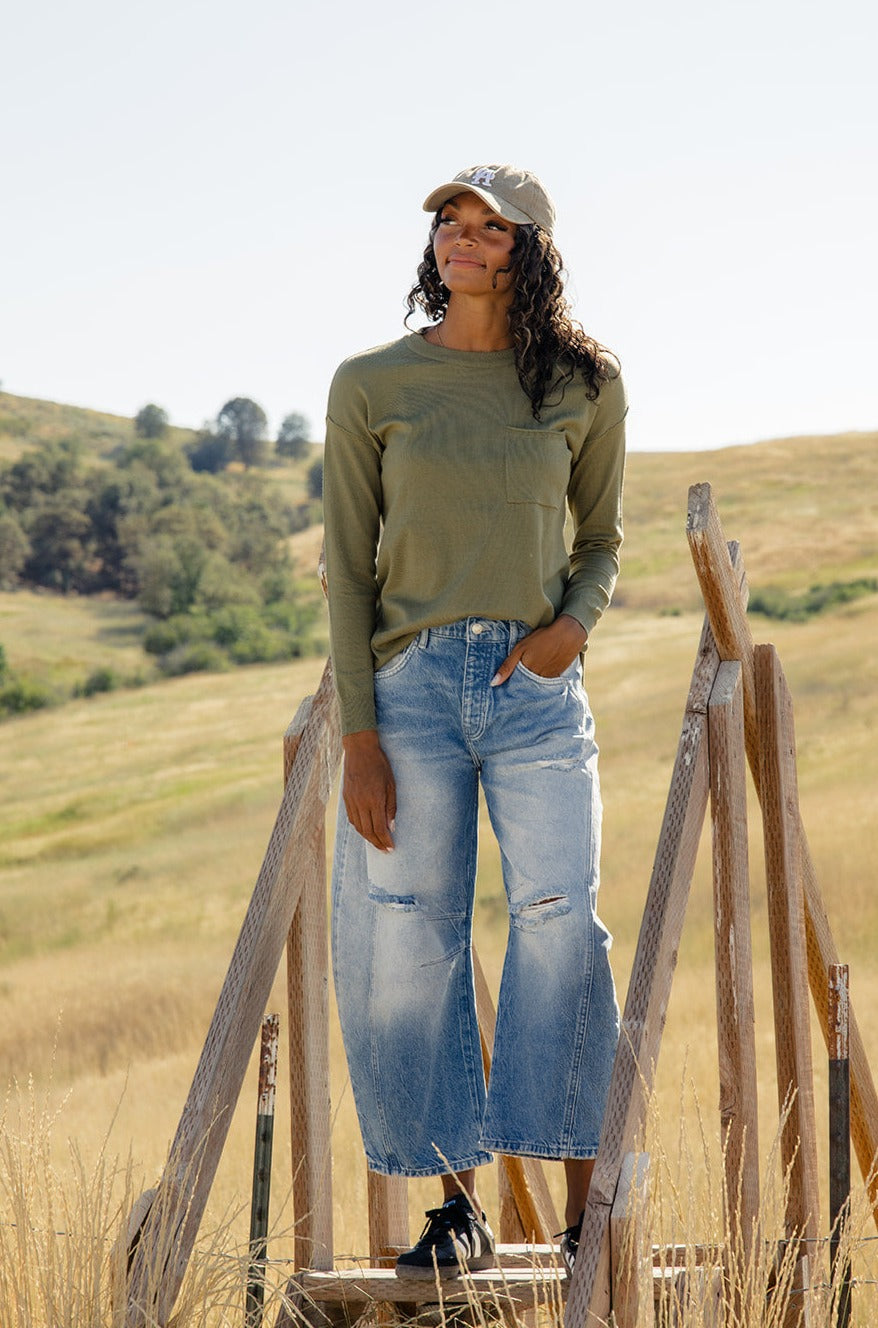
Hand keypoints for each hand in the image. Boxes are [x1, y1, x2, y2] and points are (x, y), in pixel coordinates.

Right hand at [341, 730, 395, 851]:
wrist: (360, 750)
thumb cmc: (379, 764)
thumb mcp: (391, 784)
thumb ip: (391, 806)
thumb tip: (391, 826)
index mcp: (374, 800)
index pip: (379, 828)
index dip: (385, 841)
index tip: (391, 849)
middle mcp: (360, 803)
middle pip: (367, 831)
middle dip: (377, 843)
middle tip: (385, 850)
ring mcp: (351, 801)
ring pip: (358, 827)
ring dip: (367, 837)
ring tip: (376, 843)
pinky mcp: (346, 798)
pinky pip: (352, 818)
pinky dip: (359, 827)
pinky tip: (366, 829)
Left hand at [490, 613, 587, 686]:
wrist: (568, 634)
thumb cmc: (543, 638)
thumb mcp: (520, 648)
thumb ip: (507, 666)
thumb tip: (494, 683)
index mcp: (527, 672)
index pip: (514, 685)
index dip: (509, 685)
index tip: (503, 688)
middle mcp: (537, 679)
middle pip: (525, 687)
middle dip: (520, 685)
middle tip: (515, 682)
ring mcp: (548, 678)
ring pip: (535, 686)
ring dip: (531, 683)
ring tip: (528, 675)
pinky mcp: (556, 676)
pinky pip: (545, 683)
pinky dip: (541, 680)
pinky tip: (539, 672)